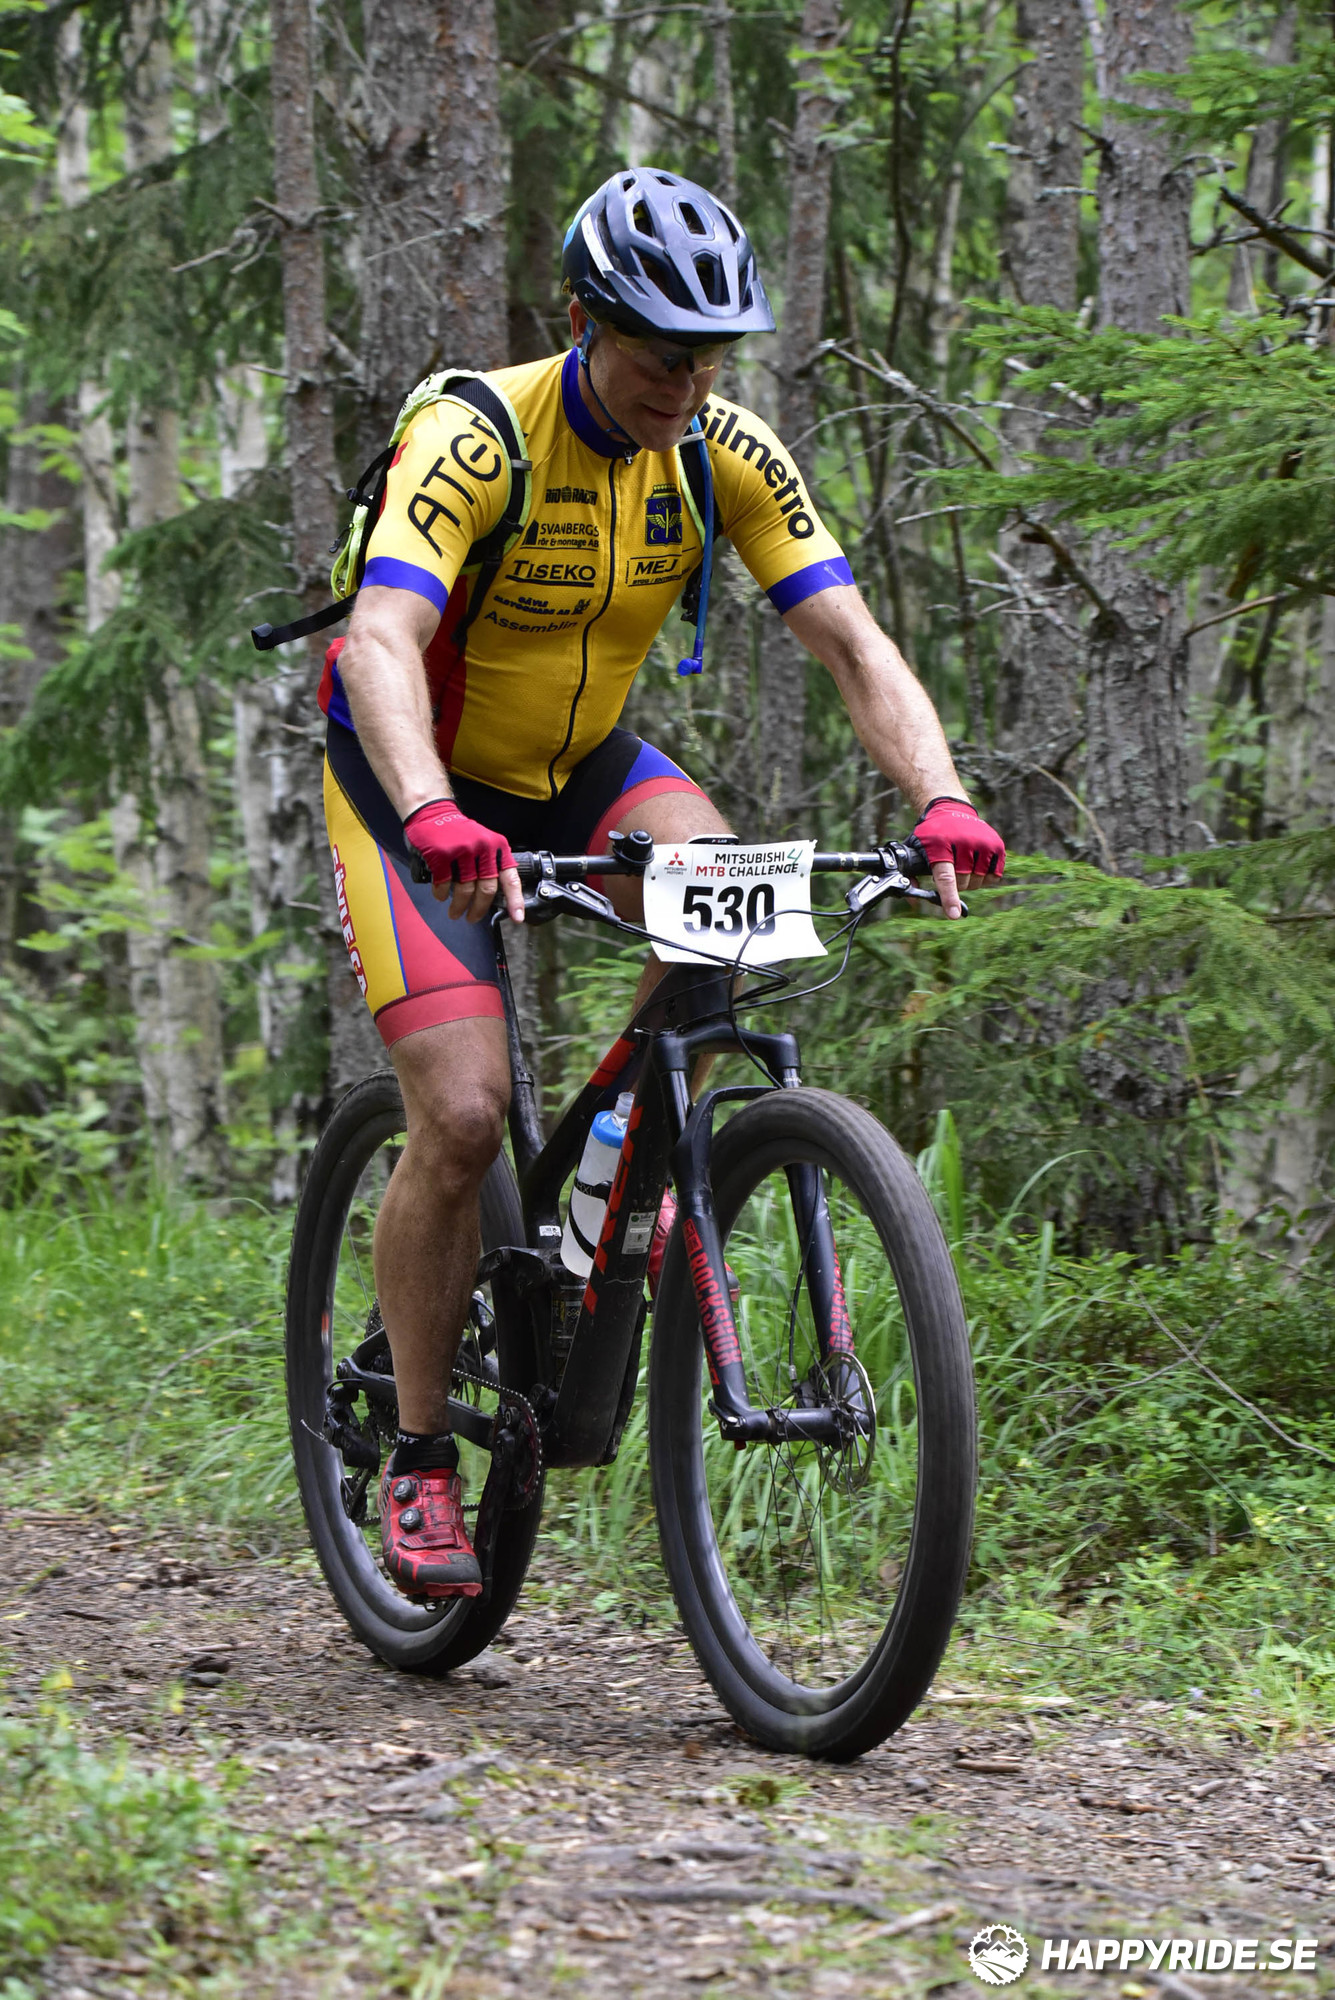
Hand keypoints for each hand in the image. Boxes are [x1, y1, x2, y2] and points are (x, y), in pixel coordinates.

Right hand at [402, 798, 523, 923]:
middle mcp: (483, 850)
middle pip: (487, 890)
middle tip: (472, 918)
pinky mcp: (442, 856)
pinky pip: (444, 884)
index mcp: (497, 848)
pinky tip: (441, 896)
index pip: (510, 878)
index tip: (517, 918)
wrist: (434, 813)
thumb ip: (492, 865)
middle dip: (479, 909)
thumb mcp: (484, 843)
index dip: (515, 900)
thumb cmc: (459, 833)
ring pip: (465, 891)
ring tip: (455, 913)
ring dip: (459, 907)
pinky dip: (442, 894)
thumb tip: (498, 896)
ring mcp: (462, 852)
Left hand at [912, 797, 1005, 919]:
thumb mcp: (914, 849)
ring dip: (970, 881)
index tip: (953, 914)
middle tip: (950, 871)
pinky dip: (984, 877)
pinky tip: (976, 865)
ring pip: (979, 881)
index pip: (946, 877)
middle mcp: (964, 843)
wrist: (951, 809)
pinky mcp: (997, 845)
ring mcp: (982, 843)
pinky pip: (994, 876)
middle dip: (956, 885)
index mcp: (940, 845)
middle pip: (963, 883)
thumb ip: (911, 875)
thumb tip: (913, 902)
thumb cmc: (931, 835)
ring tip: (962, 865)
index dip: (950, 897)